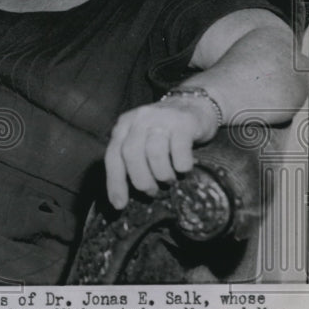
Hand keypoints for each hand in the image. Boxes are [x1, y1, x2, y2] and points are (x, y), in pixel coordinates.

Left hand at [103, 98, 218, 209]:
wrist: (196, 104)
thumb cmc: (166, 130)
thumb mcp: (142, 138)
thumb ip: (131, 158)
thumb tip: (122, 196)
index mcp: (124, 125)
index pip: (113, 156)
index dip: (115, 182)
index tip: (119, 205)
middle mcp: (139, 119)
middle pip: (131, 154)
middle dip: (141, 180)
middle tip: (151, 191)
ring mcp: (161, 118)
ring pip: (154, 153)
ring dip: (162, 175)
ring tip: (168, 179)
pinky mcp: (183, 122)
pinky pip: (179, 151)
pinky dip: (182, 166)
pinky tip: (183, 168)